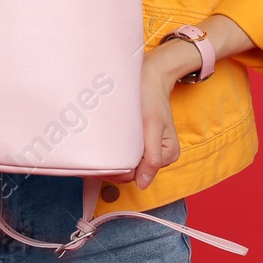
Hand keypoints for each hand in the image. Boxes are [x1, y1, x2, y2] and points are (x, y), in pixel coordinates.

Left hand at [107, 40, 194, 189]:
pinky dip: (115, 150)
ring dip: (113, 157)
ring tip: (100, 145)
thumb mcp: (154, 126)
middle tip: (95, 152)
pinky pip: (126, 152)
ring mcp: (149, 149)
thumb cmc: (152, 98)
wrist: (151, 77)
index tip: (100, 161)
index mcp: (167, 155)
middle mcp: (159, 155)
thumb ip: (152, 157)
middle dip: (115, 164)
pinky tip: (105, 142)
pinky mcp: (140, 141)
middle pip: (132, 172)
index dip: (119, 170)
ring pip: (127, 163)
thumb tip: (143, 184)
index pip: (138, 175)